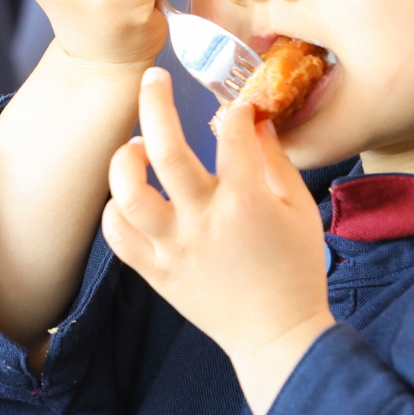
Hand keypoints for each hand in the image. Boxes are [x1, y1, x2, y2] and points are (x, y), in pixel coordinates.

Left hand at [102, 69, 335, 414]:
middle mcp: (204, 221)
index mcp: (246, 202)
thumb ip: (274, 160)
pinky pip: (117, 236)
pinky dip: (114, 209)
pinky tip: (128, 195)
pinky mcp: (156, 273)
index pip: (232, 134)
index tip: (236, 107)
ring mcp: (174, 248)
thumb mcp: (299, 209)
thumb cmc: (295, 270)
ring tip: (136, 147)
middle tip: (154, 78)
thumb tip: (253, 117)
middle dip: (155, 102)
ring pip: (128, 194)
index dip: (235, 110)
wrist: (277, 336)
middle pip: (165, 149)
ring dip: (125, 161)